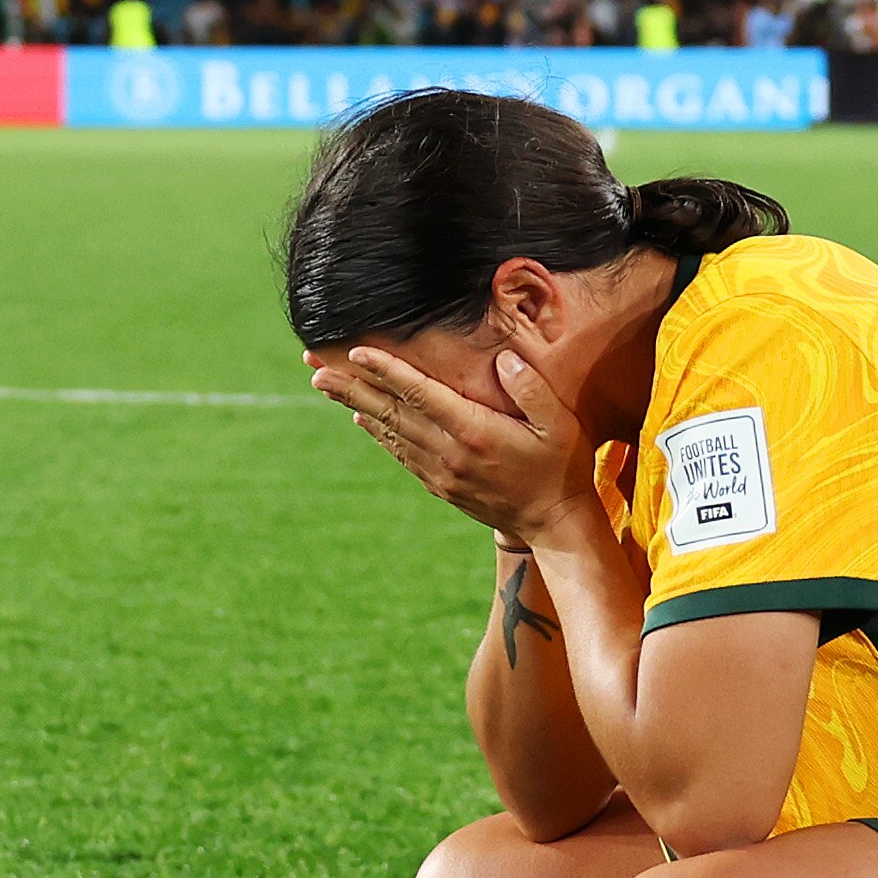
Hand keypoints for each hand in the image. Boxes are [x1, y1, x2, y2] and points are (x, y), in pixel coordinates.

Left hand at [314, 328, 602, 551]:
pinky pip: (401, 453)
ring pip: (389, 433)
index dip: (388, 371)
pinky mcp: (440, 485)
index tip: (357, 352)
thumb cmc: (562, 466)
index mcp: (475, 432)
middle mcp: (449, 453)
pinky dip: (378, 433)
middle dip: (351, 386)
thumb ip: (532, 389)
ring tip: (325, 384)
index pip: (422, 394)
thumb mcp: (560, 425)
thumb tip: (504, 360)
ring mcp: (441, 472)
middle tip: (314, 366)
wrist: (554, 524)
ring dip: (355, 406)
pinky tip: (362, 418)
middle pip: (391, 412)